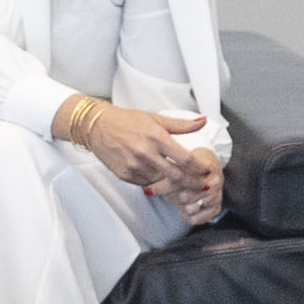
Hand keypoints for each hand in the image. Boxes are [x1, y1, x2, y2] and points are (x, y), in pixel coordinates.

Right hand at [71, 102, 216, 206]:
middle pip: (176, 176)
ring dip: (175, 186)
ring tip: (185, 185)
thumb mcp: (155, 118)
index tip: (206, 170)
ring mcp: (134, 166)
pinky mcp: (126, 175)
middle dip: (193, 183)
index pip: (185, 158)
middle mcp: (145, 153)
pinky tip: (162, 180)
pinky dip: (157, 184)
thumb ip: (181, 124)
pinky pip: (147, 184)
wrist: (97, 127)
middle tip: (202, 185)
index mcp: (155, 137)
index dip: (199, 167)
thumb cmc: (126, 121)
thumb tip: (202, 122)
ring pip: (162, 183)